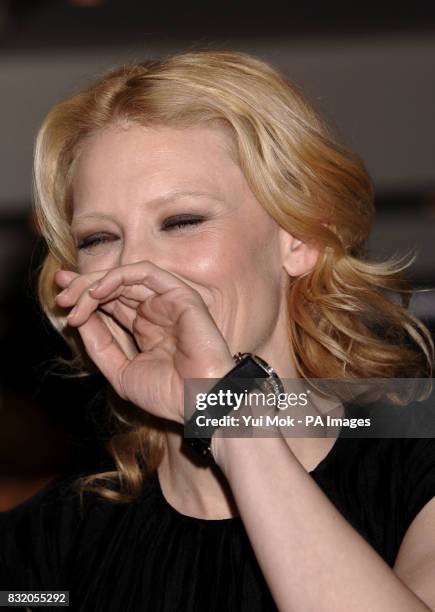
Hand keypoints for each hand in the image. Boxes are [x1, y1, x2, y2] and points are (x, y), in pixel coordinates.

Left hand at [54, 261, 233, 423]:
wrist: (198, 402)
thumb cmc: (166, 394)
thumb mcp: (120, 372)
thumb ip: (100, 345)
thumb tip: (78, 319)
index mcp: (145, 329)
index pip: (111, 304)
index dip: (84, 298)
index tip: (61, 303)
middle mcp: (156, 312)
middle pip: (114, 287)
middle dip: (83, 288)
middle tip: (61, 298)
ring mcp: (168, 302)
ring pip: (126, 277)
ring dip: (95, 283)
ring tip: (73, 299)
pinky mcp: (180, 294)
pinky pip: (146, 273)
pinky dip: (119, 276)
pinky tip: (98, 291)